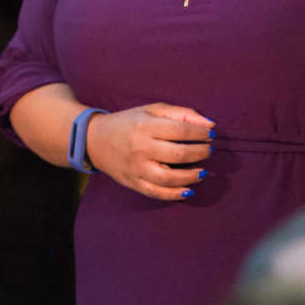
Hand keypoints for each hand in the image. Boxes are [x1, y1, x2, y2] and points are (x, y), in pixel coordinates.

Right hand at [85, 102, 213, 201]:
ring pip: (170, 178)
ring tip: (203, 172)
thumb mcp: (151, 110)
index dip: (200, 133)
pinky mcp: (133, 182)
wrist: (94, 139)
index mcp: (145, 126)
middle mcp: (141, 147)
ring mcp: (136, 168)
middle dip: (200, 153)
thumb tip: (210, 124)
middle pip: (178, 154)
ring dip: (192, 176)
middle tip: (209, 151)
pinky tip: (189, 189)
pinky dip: (175, 194)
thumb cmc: (129, 122)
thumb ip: (181, 113)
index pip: (180, 130)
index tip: (211, 134)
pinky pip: (157, 193)